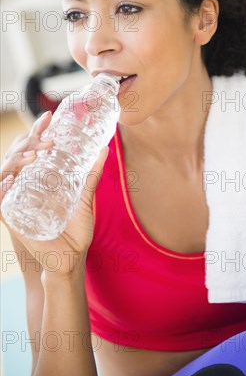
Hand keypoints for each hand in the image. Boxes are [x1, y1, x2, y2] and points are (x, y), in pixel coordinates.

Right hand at [1, 111, 108, 276]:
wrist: (71, 259)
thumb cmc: (75, 230)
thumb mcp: (85, 198)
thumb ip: (91, 174)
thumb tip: (104, 149)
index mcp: (41, 180)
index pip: (33, 150)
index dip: (36, 132)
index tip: (48, 116)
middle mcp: (27, 187)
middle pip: (18, 156)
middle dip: (29, 141)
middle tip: (47, 135)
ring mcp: (18, 201)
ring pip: (6, 172)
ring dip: (17, 159)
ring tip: (35, 154)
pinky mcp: (13, 218)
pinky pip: (0, 200)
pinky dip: (2, 188)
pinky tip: (10, 179)